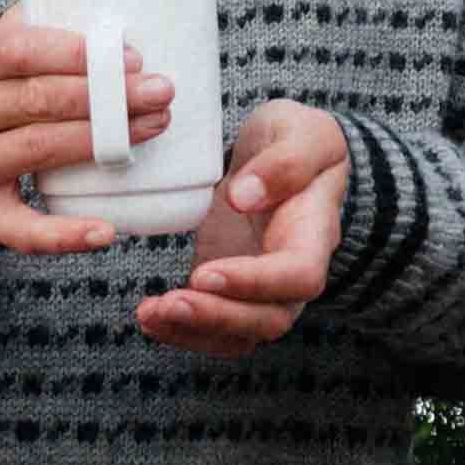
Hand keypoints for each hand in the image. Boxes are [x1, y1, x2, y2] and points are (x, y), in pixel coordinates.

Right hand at [0, 14, 167, 256]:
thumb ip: (36, 29)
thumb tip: (109, 15)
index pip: (20, 50)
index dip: (77, 53)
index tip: (133, 58)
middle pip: (37, 100)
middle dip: (107, 95)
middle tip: (161, 91)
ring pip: (39, 150)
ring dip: (104, 143)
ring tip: (155, 127)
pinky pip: (24, 230)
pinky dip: (65, 234)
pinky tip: (106, 231)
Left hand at [135, 103, 356, 354]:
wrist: (286, 156)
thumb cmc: (297, 141)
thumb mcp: (300, 130)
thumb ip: (285, 160)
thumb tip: (246, 197)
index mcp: (314, 231)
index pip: (298, 275)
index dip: (254, 283)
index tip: (204, 272)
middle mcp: (294, 271)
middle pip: (270, 318)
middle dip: (217, 317)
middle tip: (169, 303)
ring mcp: (264, 288)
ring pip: (241, 334)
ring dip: (194, 331)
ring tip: (150, 313)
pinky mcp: (234, 292)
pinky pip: (217, 331)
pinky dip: (183, 332)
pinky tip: (151, 317)